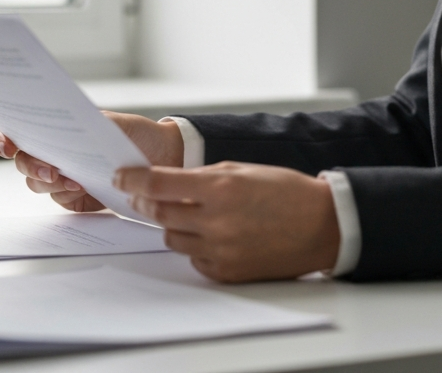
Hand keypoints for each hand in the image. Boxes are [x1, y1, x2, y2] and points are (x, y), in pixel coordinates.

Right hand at [0, 111, 184, 211]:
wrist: (162, 156)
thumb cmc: (134, 134)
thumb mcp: (109, 123)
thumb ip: (83, 127)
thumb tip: (60, 132)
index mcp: (57, 132)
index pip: (20, 135)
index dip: (6, 140)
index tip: (8, 144)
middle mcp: (55, 156)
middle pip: (24, 164)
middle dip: (32, 167)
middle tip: (51, 170)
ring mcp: (64, 179)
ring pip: (39, 185)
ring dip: (51, 183)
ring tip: (74, 180)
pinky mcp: (76, 200)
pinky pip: (61, 201)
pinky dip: (67, 195)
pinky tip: (82, 189)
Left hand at [114, 161, 339, 282]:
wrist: (320, 225)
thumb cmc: (286, 190)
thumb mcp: (243, 170)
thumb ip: (204, 178)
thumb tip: (169, 183)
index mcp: (221, 188)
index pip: (160, 184)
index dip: (134, 180)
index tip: (121, 176)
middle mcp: (216, 221)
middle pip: (159, 213)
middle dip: (146, 202)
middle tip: (142, 195)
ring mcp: (220, 250)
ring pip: (172, 237)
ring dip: (173, 223)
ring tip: (190, 213)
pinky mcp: (226, 272)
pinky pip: (194, 259)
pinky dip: (195, 245)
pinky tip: (212, 233)